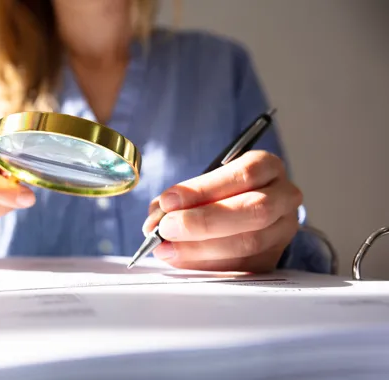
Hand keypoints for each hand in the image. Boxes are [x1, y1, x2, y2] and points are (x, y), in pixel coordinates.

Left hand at [142, 151, 301, 272]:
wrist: (237, 212)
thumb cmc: (216, 193)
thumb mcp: (200, 185)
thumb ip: (177, 200)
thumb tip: (155, 222)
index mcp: (267, 167)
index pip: (243, 175)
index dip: (203, 190)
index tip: (169, 201)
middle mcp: (283, 197)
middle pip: (253, 210)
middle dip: (204, 222)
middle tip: (166, 228)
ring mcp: (282, 231)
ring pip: (249, 242)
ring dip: (200, 248)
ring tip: (167, 248)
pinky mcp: (272, 259)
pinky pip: (241, 267)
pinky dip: (205, 265)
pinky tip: (181, 260)